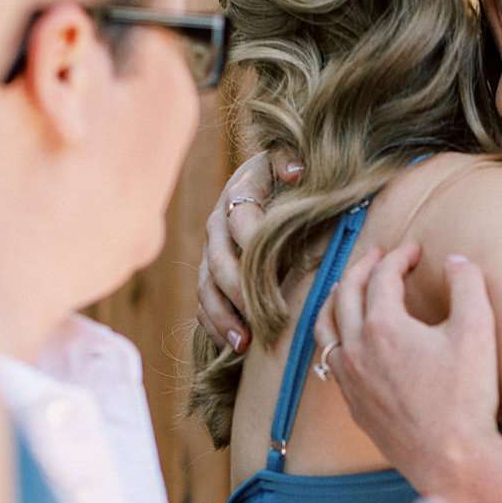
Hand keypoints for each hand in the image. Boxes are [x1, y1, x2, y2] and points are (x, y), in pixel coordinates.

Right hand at [197, 150, 303, 349]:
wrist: (269, 179)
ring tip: (244, 342)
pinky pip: (204, 302)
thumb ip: (289, 159)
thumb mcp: (290, 157)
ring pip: (207, 287)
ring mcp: (211, 251)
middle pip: (220, 261)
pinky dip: (216, 324)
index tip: (279, 267)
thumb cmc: (288, 172)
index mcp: (238, 193)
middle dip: (240, 291)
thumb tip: (297, 170)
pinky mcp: (210, 273)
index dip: (256, 244)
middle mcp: (218, 224)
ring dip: (224, 316)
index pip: (241, 220)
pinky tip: (234, 344)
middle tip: (264, 316)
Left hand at [313, 242, 500, 491]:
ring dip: (335, 300)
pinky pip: (330, 361)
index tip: (415, 251)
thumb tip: (454, 260)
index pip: (382, 277)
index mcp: (383, 326)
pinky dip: (334, 338)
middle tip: (378, 256)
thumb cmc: (466, 397)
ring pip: (326, 328)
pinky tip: (347, 341)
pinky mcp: (353, 406)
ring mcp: (350, 380)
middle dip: (362, 268)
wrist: (451, 460)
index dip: (399, 257)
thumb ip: (467, 284)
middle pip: (345, 294)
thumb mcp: (478, 330)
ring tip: (346, 289)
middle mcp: (356, 349)